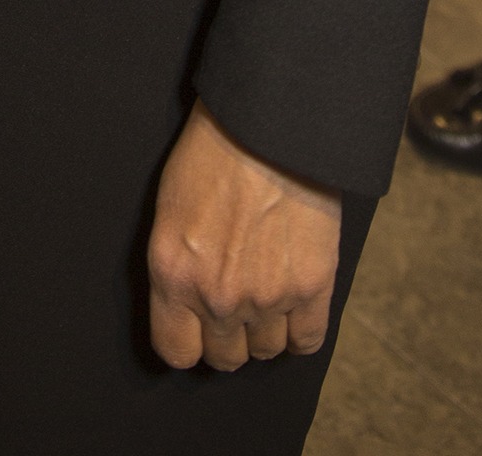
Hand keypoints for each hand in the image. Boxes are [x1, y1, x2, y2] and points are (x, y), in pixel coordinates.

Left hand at [148, 102, 341, 371]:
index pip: (176, 351)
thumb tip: (187, 303)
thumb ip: (177, 266)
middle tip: (237, 304)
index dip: (189, 341)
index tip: (198, 329)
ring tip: (268, 293)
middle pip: (224, 357)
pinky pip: (307, 341)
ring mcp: (266, 296)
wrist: (268, 123)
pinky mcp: (311, 286)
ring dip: (267, 329)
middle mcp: (217, 296)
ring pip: (266, 351)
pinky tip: (297, 306)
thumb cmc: (214, 152)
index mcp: (173, 275)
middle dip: (229, 335)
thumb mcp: (171, 208)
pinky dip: (303, 330)